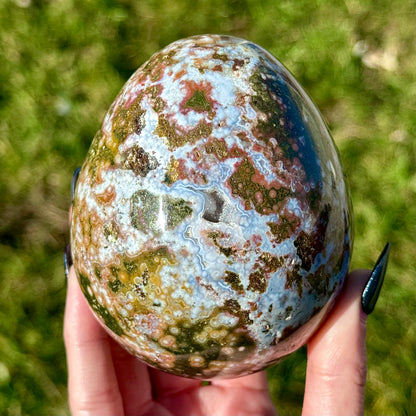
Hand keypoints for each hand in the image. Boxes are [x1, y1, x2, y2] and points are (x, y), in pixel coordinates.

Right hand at [64, 264, 370, 415]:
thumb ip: (340, 361)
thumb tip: (357, 279)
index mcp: (234, 403)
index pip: (216, 329)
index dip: (209, 282)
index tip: (206, 234)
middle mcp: (185, 409)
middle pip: (159, 334)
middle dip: (149, 283)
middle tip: (147, 227)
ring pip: (118, 352)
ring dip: (107, 298)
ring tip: (106, 242)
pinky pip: (92, 383)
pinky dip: (84, 333)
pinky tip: (82, 283)